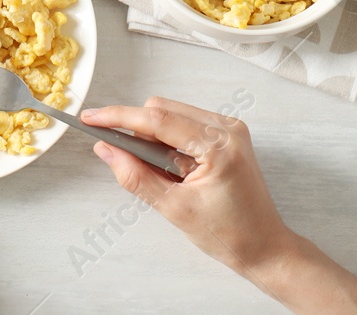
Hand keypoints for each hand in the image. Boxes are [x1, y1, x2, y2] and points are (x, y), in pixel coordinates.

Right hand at [82, 97, 291, 276]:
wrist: (265, 247)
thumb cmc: (228, 234)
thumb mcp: (174, 209)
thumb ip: (136, 176)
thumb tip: (105, 150)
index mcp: (218, 146)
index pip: (157, 119)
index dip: (118, 117)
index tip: (90, 118)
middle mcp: (227, 128)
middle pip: (162, 109)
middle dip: (138, 131)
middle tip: (131, 163)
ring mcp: (230, 129)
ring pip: (172, 113)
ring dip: (154, 137)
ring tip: (164, 174)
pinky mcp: (228, 134)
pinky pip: (185, 122)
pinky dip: (169, 140)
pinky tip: (175, 168)